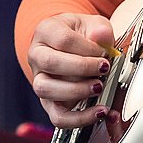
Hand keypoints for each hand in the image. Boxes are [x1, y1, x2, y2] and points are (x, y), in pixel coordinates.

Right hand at [28, 12, 114, 128]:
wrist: (75, 44)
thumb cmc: (82, 33)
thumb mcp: (93, 24)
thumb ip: (99, 30)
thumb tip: (101, 36)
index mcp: (46, 31)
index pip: (63, 40)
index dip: (87, 48)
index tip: (105, 52)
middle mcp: (37, 55)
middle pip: (50, 63)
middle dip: (82, 68)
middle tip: (104, 68)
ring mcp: (39, 80)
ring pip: (46, 89)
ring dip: (77, 91)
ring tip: (99, 87)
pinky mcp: (48, 102)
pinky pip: (57, 116)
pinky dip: (79, 118)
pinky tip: (99, 111)